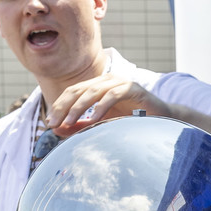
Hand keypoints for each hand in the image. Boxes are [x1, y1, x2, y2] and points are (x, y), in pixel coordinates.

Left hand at [46, 75, 169, 136]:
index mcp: (97, 85)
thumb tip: (58, 130)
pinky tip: (93, 120)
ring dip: (78, 108)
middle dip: (64, 107)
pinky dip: (101, 107)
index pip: (72, 91)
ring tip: (69, 123)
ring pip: (92, 91)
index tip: (50, 123)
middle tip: (54, 123)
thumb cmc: (131, 120)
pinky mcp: (133, 88)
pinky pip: (113, 95)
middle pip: (78, 90)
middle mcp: (107, 80)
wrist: (160, 118)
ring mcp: (120, 82)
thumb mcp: (102, 123)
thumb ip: (81, 125)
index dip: (59, 106)